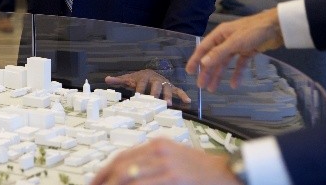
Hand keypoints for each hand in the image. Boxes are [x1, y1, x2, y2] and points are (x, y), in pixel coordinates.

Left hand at [90, 138, 237, 184]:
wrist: (231, 173)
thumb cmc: (204, 172)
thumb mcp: (175, 162)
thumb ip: (153, 167)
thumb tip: (128, 178)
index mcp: (158, 145)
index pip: (122, 157)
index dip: (104, 172)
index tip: (94, 182)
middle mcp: (159, 151)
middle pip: (121, 166)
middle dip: (104, 180)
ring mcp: (167, 164)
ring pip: (129, 176)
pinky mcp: (174, 177)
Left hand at [105, 69, 190, 104]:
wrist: (149, 74)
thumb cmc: (138, 80)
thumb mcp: (128, 79)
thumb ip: (118, 80)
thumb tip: (106, 80)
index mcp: (144, 77)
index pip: (141, 83)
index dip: (140, 89)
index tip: (138, 96)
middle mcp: (155, 79)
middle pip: (156, 85)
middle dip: (155, 93)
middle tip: (155, 100)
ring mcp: (164, 83)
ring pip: (167, 88)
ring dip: (168, 96)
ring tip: (169, 104)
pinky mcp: (171, 87)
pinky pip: (178, 90)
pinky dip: (183, 95)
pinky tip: (188, 101)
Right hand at [185, 8, 283, 91]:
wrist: (277, 28)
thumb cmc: (253, 31)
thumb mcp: (235, 42)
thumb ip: (219, 53)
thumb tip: (203, 63)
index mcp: (220, 34)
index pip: (204, 48)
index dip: (196, 60)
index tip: (189, 71)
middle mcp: (226, 40)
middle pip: (213, 58)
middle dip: (207, 72)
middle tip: (201, 86)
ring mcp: (237, 46)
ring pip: (225, 63)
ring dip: (219, 75)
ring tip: (213, 88)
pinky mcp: (247, 51)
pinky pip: (238, 64)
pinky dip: (236, 74)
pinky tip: (234, 84)